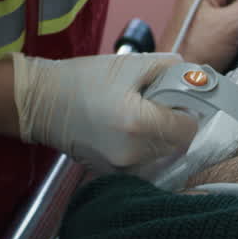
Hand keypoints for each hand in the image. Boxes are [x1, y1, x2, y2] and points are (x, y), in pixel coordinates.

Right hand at [12, 52, 198, 171]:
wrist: (40, 102)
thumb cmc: (84, 79)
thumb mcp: (132, 64)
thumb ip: (172, 69)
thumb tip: (197, 80)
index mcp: (139, 123)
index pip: (189, 129)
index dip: (190, 113)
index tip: (179, 101)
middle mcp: (133, 152)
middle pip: (178, 146)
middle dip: (177, 125)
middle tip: (160, 106)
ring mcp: (121, 168)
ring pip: (163, 156)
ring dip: (162, 138)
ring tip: (141, 116)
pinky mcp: (112, 174)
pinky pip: (144, 163)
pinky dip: (146, 148)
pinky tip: (129, 130)